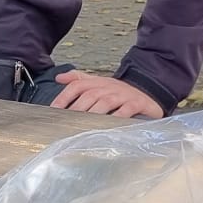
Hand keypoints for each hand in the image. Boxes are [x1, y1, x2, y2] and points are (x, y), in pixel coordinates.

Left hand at [49, 70, 163, 117]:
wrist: (148, 94)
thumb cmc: (119, 93)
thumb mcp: (99, 83)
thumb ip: (79, 79)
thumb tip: (58, 78)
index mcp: (98, 82)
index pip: (77, 85)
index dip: (64, 96)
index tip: (54, 109)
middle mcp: (109, 87)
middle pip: (89, 95)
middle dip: (77, 109)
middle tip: (67, 121)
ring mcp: (123, 95)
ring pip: (105, 102)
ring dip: (94, 112)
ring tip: (84, 124)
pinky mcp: (136, 104)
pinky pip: (125, 110)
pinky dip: (117, 117)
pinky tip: (109, 125)